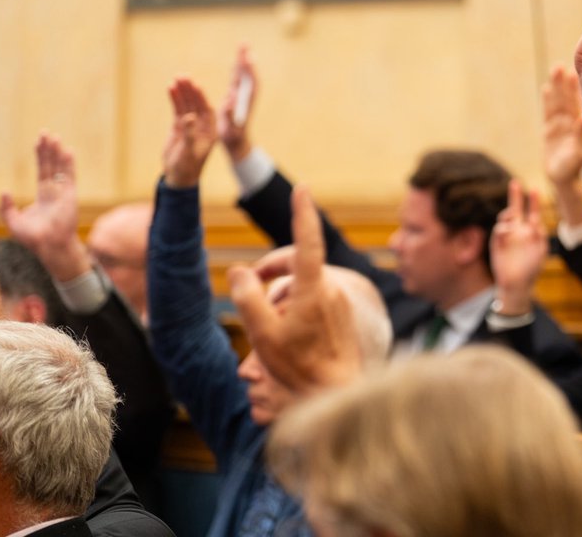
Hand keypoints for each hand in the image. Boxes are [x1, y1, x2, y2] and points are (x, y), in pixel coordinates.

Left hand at [0, 133, 91, 281]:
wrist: (49, 247)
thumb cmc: (34, 239)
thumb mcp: (14, 222)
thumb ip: (7, 207)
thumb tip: (5, 191)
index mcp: (44, 195)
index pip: (42, 171)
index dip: (40, 157)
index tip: (39, 142)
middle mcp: (55, 191)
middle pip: (50, 165)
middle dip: (48, 150)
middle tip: (46, 133)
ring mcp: (63, 192)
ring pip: (60, 168)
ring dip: (58, 153)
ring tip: (55, 137)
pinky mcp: (70, 196)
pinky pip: (69, 176)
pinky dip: (68, 164)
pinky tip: (67, 151)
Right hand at [162, 77, 217, 188]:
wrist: (178, 176)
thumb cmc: (187, 167)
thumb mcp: (189, 152)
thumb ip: (190, 134)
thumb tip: (189, 117)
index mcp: (211, 131)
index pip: (207, 110)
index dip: (201, 98)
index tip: (196, 85)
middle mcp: (202, 126)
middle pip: (197, 104)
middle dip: (191, 91)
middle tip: (184, 76)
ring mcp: (190, 125)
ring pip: (186, 105)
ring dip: (182, 92)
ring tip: (177, 78)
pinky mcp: (179, 127)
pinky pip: (177, 110)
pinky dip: (175, 99)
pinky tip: (171, 88)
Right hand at [218, 45, 256, 161]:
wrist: (237, 143)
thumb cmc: (232, 137)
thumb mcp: (230, 128)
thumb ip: (229, 114)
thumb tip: (229, 99)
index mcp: (245, 103)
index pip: (250, 83)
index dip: (249, 70)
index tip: (248, 57)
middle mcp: (245, 97)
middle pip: (247, 75)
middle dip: (245, 59)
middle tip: (244, 43)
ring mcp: (241, 96)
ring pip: (243, 75)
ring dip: (242, 61)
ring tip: (242, 46)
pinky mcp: (235, 97)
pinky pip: (237, 80)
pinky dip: (237, 69)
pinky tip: (236, 62)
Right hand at [228, 185, 359, 392]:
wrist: (336, 392)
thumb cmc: (299, 367)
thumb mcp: (264, 334)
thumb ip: (248, 299)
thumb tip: (240, 270)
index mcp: (313, 289)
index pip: (307, 240)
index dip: (302, 212)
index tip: (302, 189)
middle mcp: (331, 289)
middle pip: (297, 262)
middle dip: (271, 267)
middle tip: (249, 284)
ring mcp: (338, 302)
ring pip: (302, 283)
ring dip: (281, 293)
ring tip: (268, 325)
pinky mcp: (341, 313)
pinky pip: (313, 298)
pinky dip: (294, 305)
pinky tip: (285, 333)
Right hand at [490, 181, 546, 315]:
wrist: (517, 283)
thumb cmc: (531, 267)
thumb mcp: (541, 249)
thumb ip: (540, 234)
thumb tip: (535, 221)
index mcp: (531, 232)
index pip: (532, 213)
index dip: (533, 202)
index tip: (535, 190)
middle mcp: (519, 231)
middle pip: (515, 209)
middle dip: (515, 196)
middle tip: (514, 182)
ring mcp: (507, 236)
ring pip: (506, 218)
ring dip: (507, 214)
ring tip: (510, 216)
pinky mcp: (497, 243)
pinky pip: (499, 230)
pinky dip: (503, 228)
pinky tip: (507, 231)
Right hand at [542, 65, 581, 185]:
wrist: (566, 178)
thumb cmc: (579, 168)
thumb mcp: (581, 152)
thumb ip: (581, 135)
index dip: (581, 89)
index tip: (581, 73)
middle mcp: (573, 121)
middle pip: (570, 98)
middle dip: (567, 83)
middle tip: (566, 66)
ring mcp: (561, 124)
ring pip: (559, 102)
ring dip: (557, 87)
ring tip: (557, 70)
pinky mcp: (549, 130)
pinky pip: (548, 113)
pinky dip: (548, 101)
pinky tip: (546, 88)